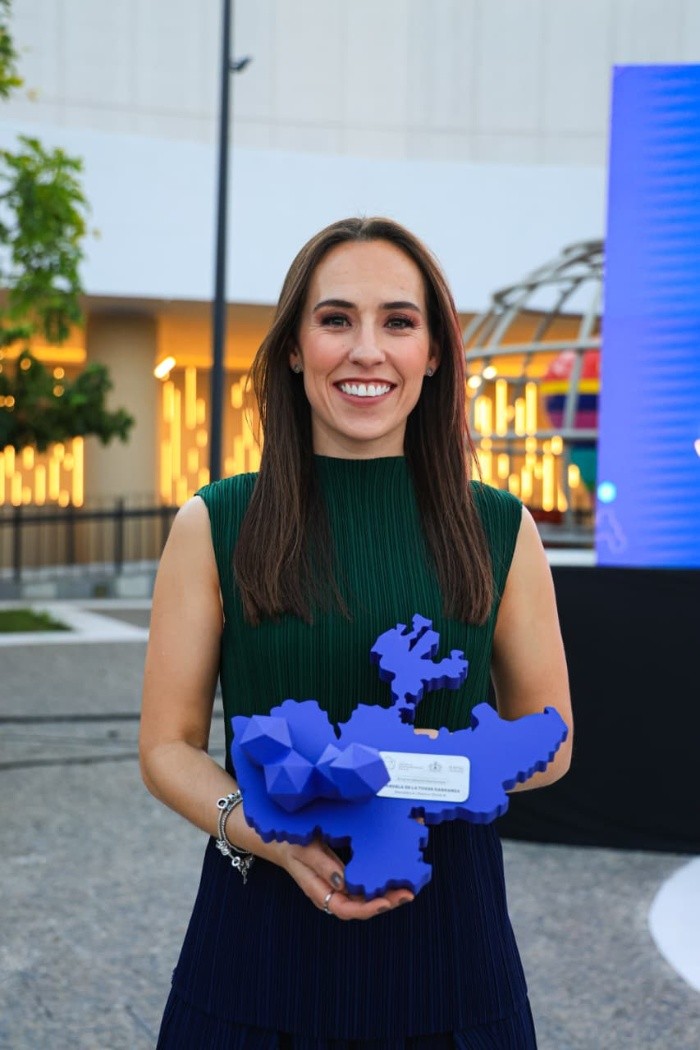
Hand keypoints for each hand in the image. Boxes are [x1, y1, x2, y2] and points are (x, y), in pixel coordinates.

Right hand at [260, 836, 413, 919]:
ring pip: (364, 898)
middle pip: (361, 906)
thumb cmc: (291, 844)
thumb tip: (344, 882)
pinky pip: (362, 885)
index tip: (387, 902)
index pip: (346, 909)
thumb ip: (323, 865)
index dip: (368, 908)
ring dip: (385, 894)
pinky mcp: (343, 877)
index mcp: (319, 891)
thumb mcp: (304, 850)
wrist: (282, 839)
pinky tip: (393, 876)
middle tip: (408, 893)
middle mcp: (330, 894)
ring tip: (407, 887)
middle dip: (385, 903)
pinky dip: (378, 883)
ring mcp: (338, 887)